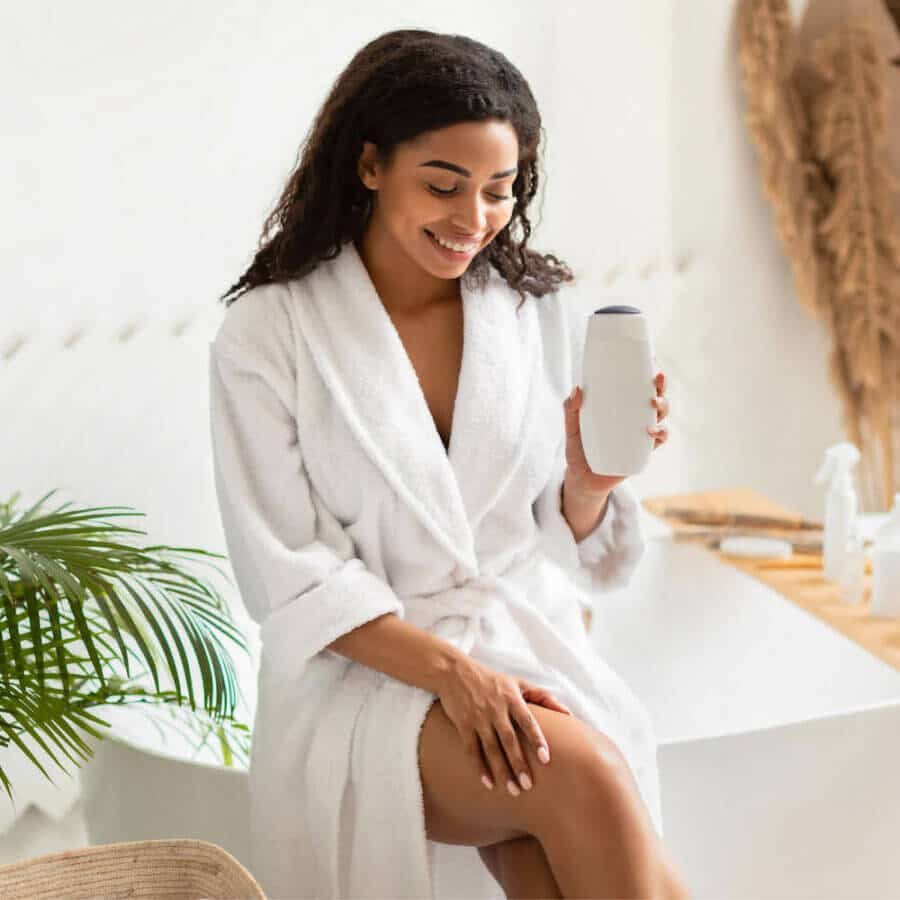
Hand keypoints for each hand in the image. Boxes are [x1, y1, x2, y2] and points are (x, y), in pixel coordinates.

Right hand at [437, 657, 572, 795]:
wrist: (454, 672)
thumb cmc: (491, 679)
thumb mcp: (517, 683)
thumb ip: (543, 697)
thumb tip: (569, 713)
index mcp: (511, 698)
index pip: (527, 721)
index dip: (536, 739)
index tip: (545, 759)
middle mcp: (495, 708)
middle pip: (509, 740)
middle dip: (518, 763)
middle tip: (528, 785)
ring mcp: (478, 717)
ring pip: (491, 748)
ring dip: (501, 771)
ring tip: (513, 790)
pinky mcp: (463, 725)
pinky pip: (472, 750)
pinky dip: (479, 767)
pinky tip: (489, 783)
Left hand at [563, 371, 670, 494]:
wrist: (582, 479)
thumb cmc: (579, 448)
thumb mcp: (572, 427)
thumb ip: (570, 409)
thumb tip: (577, 389)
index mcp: (620, 407)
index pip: (637, 386)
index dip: (647, 373)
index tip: (652, 359)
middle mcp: (635, 418)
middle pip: (655, 398)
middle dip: (661, 387)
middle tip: (656, 381)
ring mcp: (641, 435)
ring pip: (661, 416)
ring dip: (663, 407)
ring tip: (654, 405)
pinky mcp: (642, 452)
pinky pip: (659, 440)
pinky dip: (660, 433)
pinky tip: (651, 431)